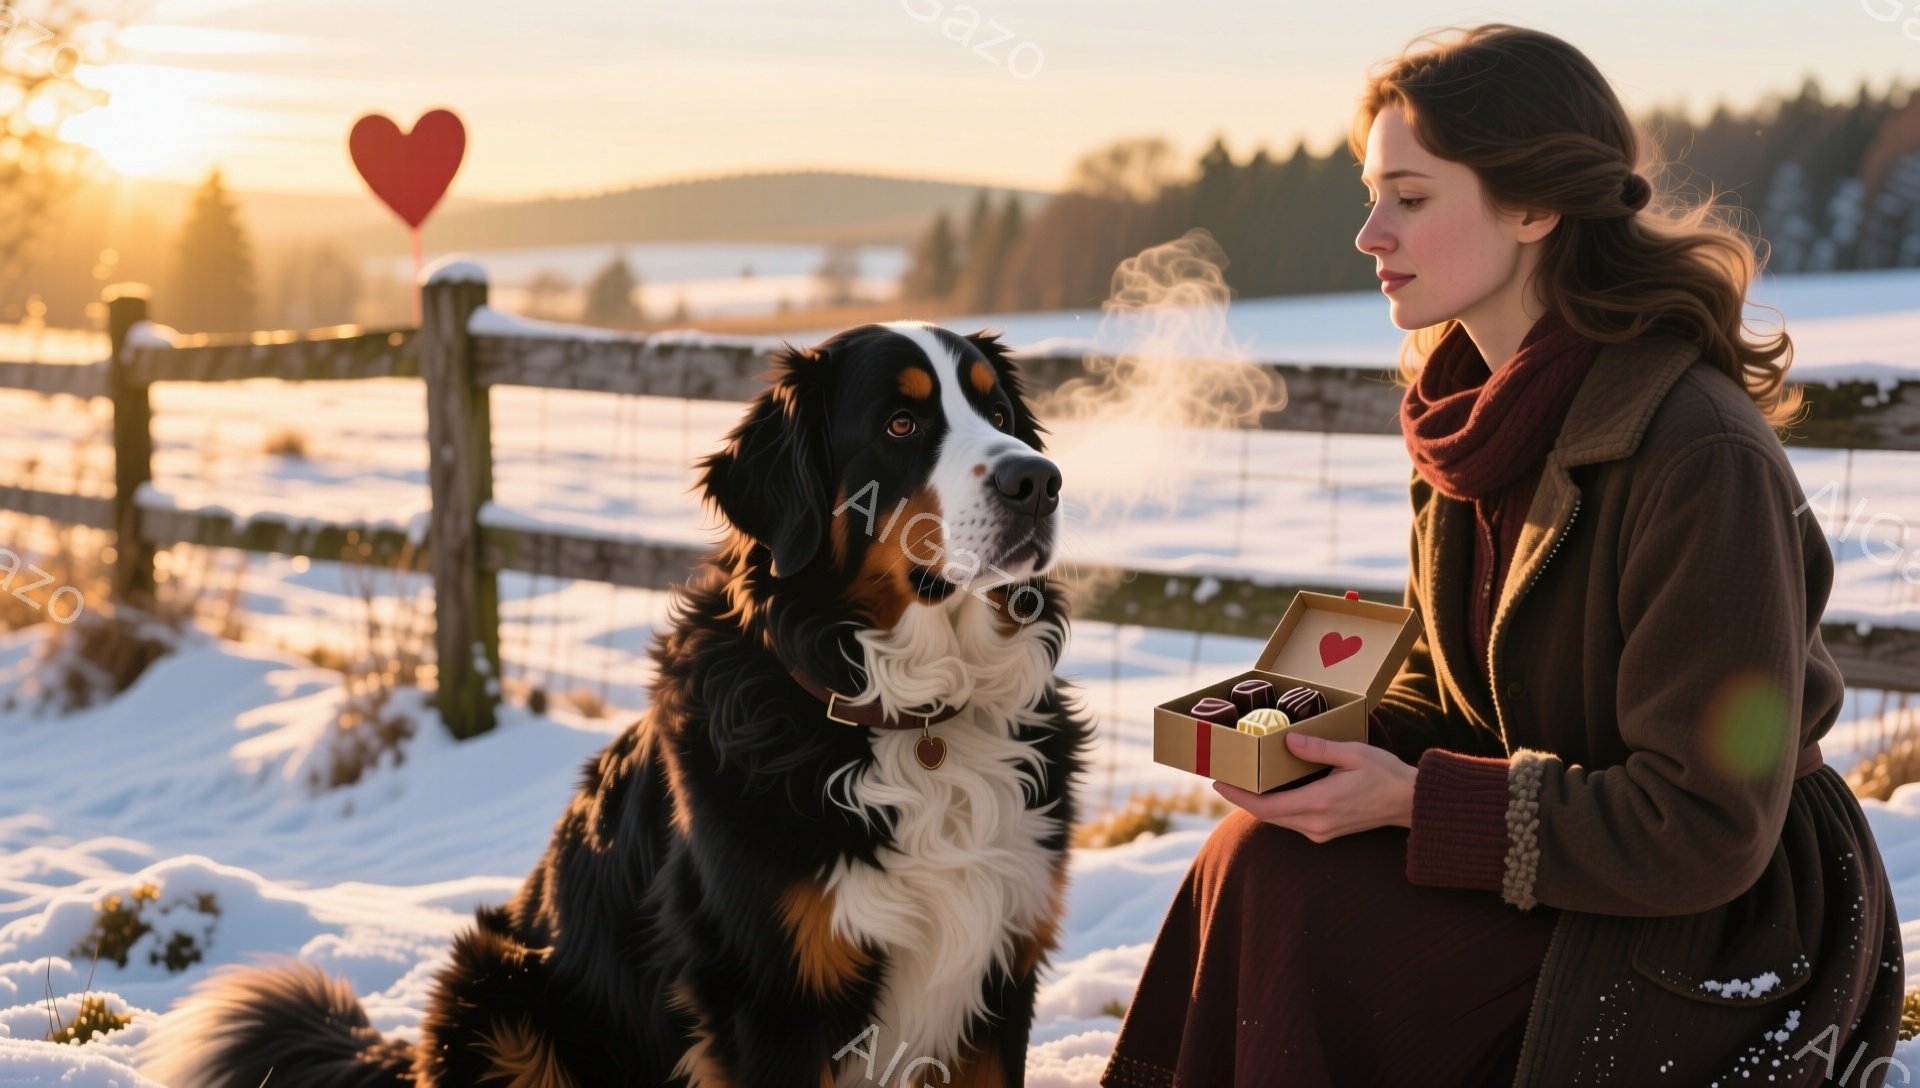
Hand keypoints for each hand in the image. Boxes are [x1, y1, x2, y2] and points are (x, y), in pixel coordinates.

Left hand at [1211, 731, 1416, 840]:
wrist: (1410, 804)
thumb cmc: (1385, 774)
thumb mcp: (1353, 753)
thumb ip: (1318, 748)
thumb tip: (1287, 740)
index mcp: (1319, 803)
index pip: (1265, 807)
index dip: (1238, 796)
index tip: (1218, 782)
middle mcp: (1315, 824)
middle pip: (1266, 816)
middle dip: (1241, 797)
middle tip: (1222, 777)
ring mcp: (1320, 832)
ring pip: (1277, 820)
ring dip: (1257, 803)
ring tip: (1240, 782)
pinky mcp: (1325, 832)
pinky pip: (1291, 821)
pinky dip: (1275, 807)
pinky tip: (1268, 790)